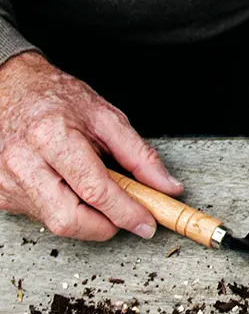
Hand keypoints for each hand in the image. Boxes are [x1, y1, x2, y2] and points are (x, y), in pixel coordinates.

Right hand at [0, 51, 182, 240]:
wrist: (10, 87)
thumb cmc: (55, 99)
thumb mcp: (105, 117)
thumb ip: (140, 156)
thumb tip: (167, 187)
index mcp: (51, 137)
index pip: (96, 192)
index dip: (127, 213)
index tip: (147, 223)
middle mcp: (23, 162)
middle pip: (71, 220)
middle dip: (105, 225)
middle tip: (121, 213)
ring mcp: (7, 180)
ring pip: (57, 224)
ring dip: (86, 218)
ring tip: (90, 189)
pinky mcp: (1, 193)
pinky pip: (42, 217)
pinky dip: (64, 210)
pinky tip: (65, 186)